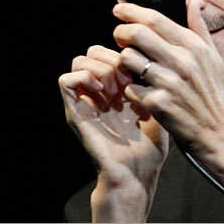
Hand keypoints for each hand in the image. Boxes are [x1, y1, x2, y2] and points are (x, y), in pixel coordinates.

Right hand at [58, 45, 167, 220]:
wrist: (137, 173)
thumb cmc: (150, 146)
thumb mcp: (158, 106)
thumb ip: (154, 83)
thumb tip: (156, 58)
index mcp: (117, 88)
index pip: (111, 50)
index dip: (125, 54)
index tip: (141, 74)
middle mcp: (99, 92)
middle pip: (94, 51)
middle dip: (113, 59)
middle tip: (128, 81)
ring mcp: (86, 101)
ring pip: (80, 60)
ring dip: (101, 69)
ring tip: (117, 91)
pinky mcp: (74, 113)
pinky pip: (66, 80)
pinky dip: (85, 79)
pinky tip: (105, 94)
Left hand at [112, 0, 223, 155]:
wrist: (218, 133)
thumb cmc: (213, 94)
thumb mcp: (213, 59)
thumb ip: (200, 28)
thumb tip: (194, 1)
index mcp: (194, 47)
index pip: (156, 19)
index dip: (132, 11)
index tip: (119, 10)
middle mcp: (182, 61)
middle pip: (137, 34)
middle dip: (120, 31)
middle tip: (118, 36)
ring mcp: (169, 83)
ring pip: (128, 59)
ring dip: (123, 61)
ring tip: (130, 66)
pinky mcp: (157, 103)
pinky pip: (129, 86)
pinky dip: (130, 88)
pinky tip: (138, 91)